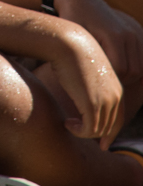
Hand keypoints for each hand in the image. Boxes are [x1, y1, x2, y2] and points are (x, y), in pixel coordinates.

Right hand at [47, 21, 124, 146]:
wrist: (68, 44)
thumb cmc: (70, 54)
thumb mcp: (85, 72)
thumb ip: (89, 85)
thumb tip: (82, 93)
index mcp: (117, 89)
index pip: (118, 119)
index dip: (108, 132)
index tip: (97, 141)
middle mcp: (116, 97)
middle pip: (110, 127)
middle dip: (93, 133)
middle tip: (73, 128)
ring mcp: (106, 101)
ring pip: (100, 130)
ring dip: (83, 132)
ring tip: (68, 123)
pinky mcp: (93, 104)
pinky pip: (90, 129)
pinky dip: (79, 132)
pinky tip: (67, 122)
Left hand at [55, 0, 142, 81]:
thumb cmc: (71, 19)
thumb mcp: (73, 37)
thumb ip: (86, 57)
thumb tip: (92, 81)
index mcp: (113, 36)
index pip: (120, 70)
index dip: (108, 80)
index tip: (93, 82)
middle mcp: (129, 34)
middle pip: (134, 71)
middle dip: (119, 81)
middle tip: (101, 83)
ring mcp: (136, 33)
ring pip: (141, 67)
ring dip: (129, 76)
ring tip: (108, 76)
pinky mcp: (138, 32)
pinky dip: (136, 68)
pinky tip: (121, 71)